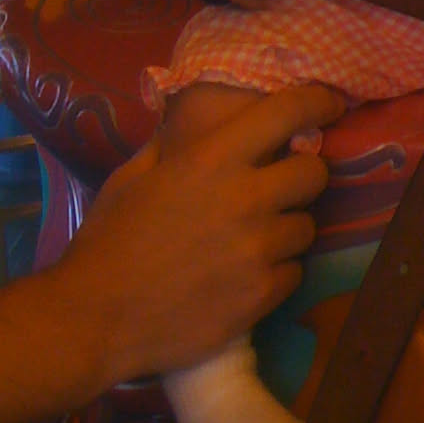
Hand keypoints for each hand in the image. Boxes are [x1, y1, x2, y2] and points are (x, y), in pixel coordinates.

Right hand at [42, 84, 344, 395]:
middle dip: (302, 176)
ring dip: (286, 229)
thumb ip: (177, 144)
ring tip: (254, 240)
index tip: (330, 106)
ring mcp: (258, 249)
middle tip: (280, 188)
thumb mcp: (136, 174)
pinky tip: (247, 277)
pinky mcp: (261, 295)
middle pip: (314, 173)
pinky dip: (277, 272)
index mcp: (214, 158)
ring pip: (306, 227)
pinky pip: (294, 273)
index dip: (318, 103)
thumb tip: (197, 121)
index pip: (289, 112)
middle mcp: (246, 197)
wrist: (93, 319)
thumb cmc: (109, 239)